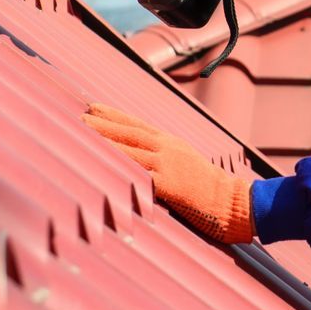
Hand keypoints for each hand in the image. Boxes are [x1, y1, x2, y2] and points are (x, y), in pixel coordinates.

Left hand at [82, 103, 254, 243]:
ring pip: (129, 148)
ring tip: (78, 134)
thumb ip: (165, 160)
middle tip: (74, 114)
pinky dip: (119, 169)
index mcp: (171, 143)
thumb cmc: (211, 190)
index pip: (136, 124)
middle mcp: (167, 148)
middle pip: (128, 131)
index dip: (113, 114)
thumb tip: (141, 163)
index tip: (90, 106)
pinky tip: (101, 168)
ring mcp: (168, 164)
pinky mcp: (169, 185)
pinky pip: (138, 174)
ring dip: (102, 141)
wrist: (236, 203)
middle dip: (100, 123)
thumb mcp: (186, 165)